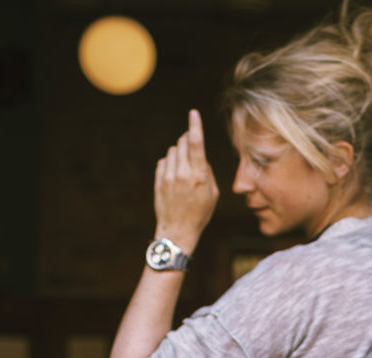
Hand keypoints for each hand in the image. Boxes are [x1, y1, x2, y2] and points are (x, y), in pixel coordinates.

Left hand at [153, 109, 218, 247]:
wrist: (178, 231)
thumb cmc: (200, 213)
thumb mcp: (213, 194)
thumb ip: (207, 172)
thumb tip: (200, 157)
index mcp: (199, 176)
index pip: (196, 143)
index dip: (195, 125)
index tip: (193, 113)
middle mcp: (182, 173)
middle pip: (182, 143)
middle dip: (187, 141)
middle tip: (192, 147)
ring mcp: (168, 177)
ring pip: (172, 151)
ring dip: (179, 154)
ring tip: (185, 169)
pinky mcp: (159, 180)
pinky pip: (164, 162)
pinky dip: (170, 164)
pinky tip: (175, 177)